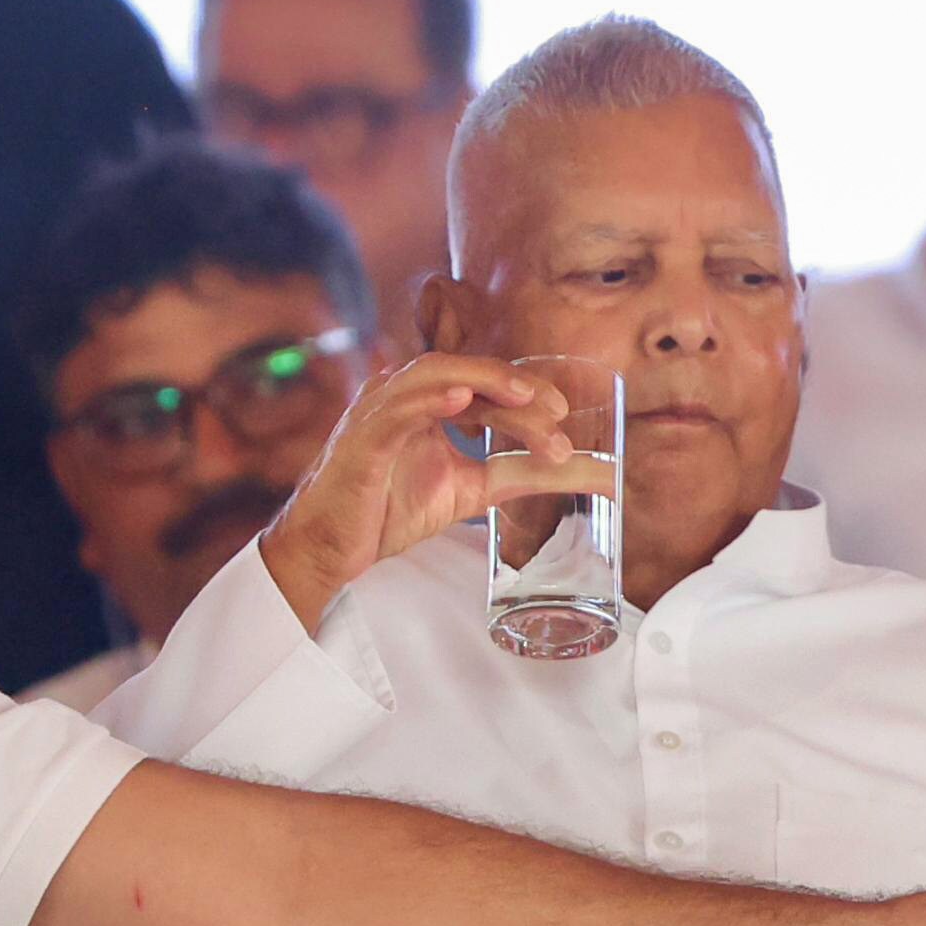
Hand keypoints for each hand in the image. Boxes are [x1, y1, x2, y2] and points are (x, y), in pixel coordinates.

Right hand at [256, 354, 608, 629]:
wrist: (328, 550)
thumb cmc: (387, 512)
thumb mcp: (471, 490)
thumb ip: (523, 476)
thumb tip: (597, 476)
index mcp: (430, 403)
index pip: (483, 385)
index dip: (524, 393)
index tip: (563, 415)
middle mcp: (405, 396)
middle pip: (468, 375)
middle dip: (515, 390)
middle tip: (558, 414)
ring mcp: (379, 411)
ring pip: (435, 375)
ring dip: (483, 382)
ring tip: (524, 396)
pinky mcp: (361, 438)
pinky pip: (394, 408)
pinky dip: (428, 398)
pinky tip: (460, 398)